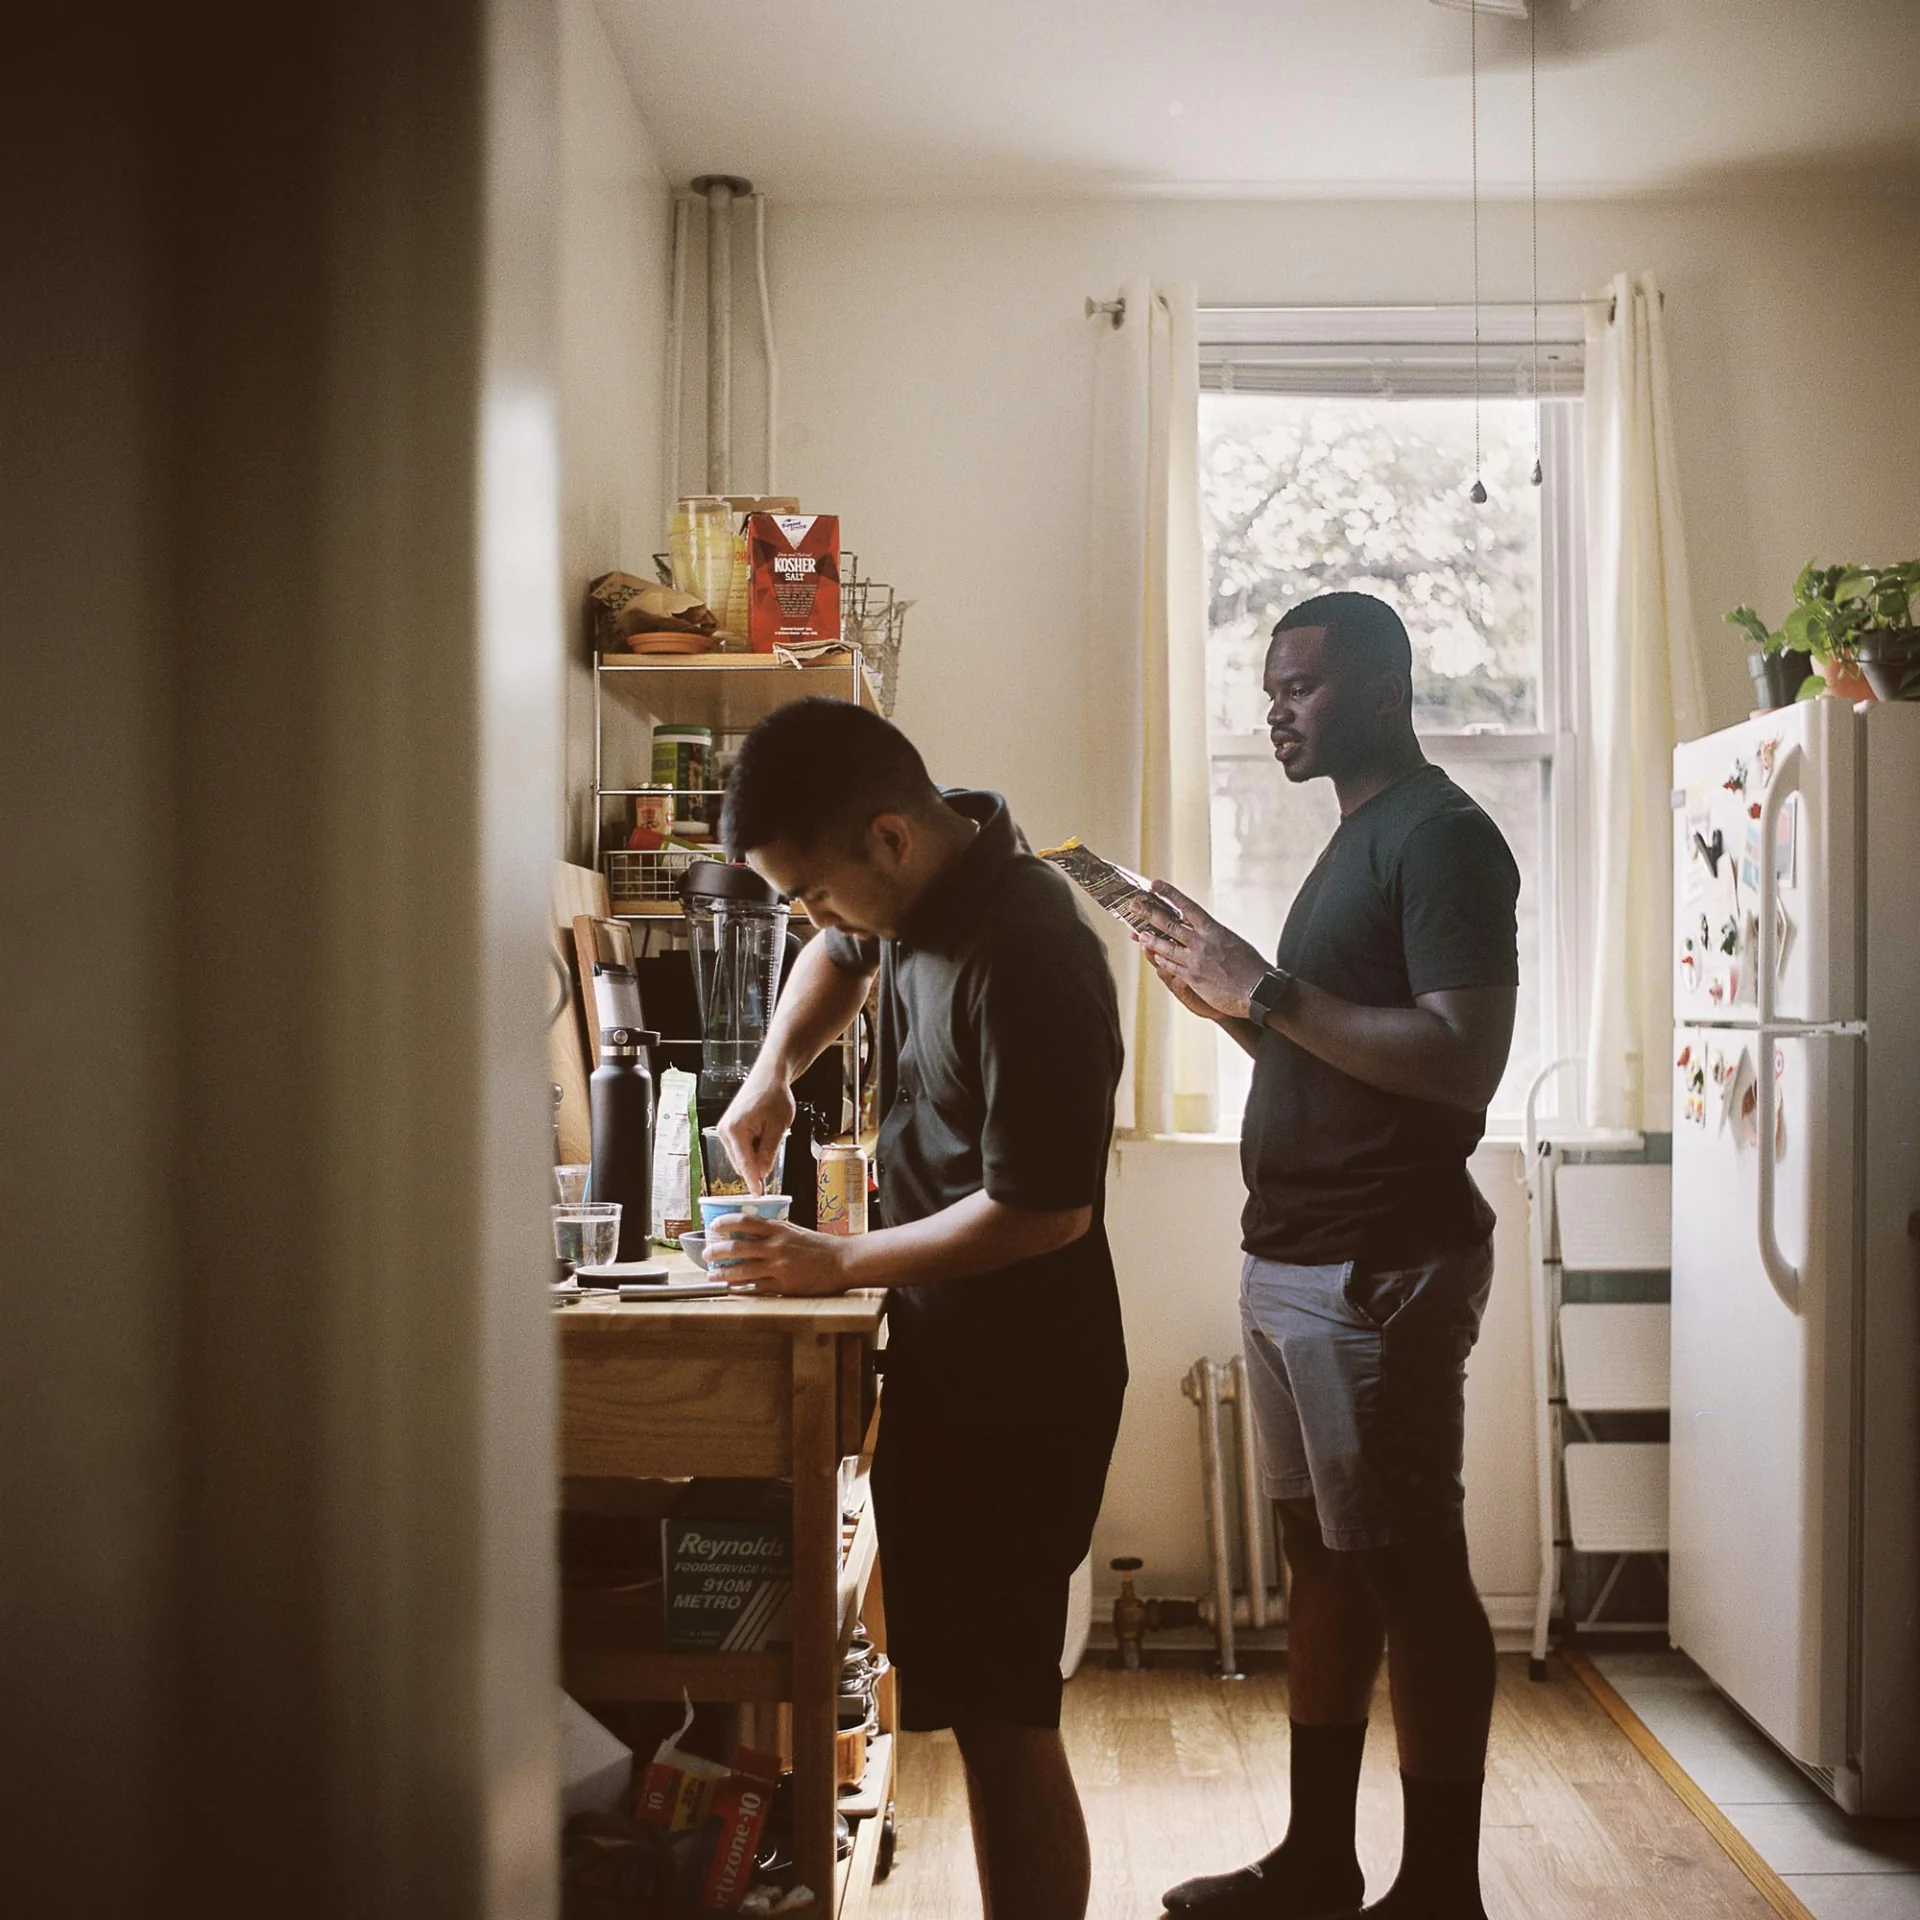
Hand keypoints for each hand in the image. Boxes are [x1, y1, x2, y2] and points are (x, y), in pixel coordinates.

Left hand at [710, 1215, 854, 1295]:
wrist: (842, 1262)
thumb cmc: (820, 1246)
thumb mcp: (795, 1230)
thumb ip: (774, 1231)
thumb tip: (751, 1231)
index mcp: (779, 1229)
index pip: (745, 1222)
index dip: (725, 1223)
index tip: (713, 1226)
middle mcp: (776, 1247)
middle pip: (737, 1247)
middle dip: (717, 1251)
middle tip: (706, 1254)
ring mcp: (779, 1267)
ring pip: (742, 1270)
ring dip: (723, 1273)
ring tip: (712, 1275)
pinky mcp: (783, 1286)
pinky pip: (756, 1287)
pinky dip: (741, 1289)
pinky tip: (732, 1289)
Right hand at [717, 1076, 796, 1195]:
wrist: (768, 1077)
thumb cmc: (775, 1098)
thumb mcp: (778, 1127)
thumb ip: (769, 1152)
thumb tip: (762, 1174)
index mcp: (735, 1131)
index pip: (745, 1164)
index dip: (753, 1181)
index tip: (758, 1196)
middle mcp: (724, 1132)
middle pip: (740, 1163)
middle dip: (756, 1166)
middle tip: (773, 1152)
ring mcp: (723, 1131)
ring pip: (739, 1158)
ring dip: (754, 1157)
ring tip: (768, 1135)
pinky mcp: (727, 1129)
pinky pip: (738, 1149)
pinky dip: (750, 1149)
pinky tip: (761, 1135)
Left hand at [1132, 881, 1269, 1021]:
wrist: (1259, 991)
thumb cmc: (1252, 966)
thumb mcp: (1233, 942)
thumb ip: (1214, 936)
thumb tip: (1204, 931)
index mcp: (1213, 929)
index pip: (1186, 906)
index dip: (1169, 893)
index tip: (1154, 885)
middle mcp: (1201, 942)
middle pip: (1168, 924)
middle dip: (1148, 914)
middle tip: (1133, 906)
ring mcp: (1194, 960)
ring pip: (1164, 946)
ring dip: (1149, 940)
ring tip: (1137, 934)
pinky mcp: (1192, 978)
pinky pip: (1170, 966)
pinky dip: (1161, 960)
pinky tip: (1154, 956)